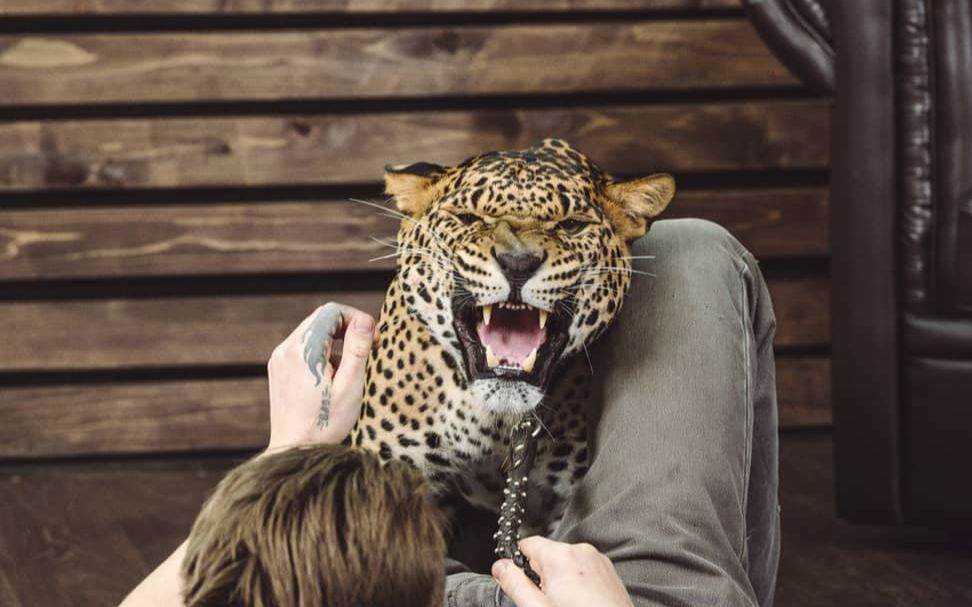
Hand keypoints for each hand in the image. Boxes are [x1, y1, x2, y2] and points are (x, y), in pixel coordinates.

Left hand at [265, 302, 375, 451]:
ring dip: (337, 339)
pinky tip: (334, 375)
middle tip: (370, 348)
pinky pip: (303, 346)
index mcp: (304, 351)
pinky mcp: (278, 369)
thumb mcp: (350, 386)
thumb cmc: (325, 423)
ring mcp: (279, 359)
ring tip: (352, 366)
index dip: (357, 318)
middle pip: (321, 318)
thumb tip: (365, 319)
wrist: (295, 451)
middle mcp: (286, 349)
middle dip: (349, 327)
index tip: (374, 340)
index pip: (332, 312)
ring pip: (312, 330)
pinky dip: (323, 350)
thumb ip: (357, 349)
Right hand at [492, 536, 633, 606]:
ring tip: (567, 605)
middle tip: (547, 601)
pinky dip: (578, 583)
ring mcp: (598, 560)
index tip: (521, 580)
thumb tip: (500, 567)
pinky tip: (580, 604)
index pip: (527, 544)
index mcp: (560, 556)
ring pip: (566, 563)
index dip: (520, 563)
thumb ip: (514, 583)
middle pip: (548, 554)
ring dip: (561, 580)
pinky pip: (583, 569)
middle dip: (542, 575)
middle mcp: (581, 551)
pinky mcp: (609, 571)